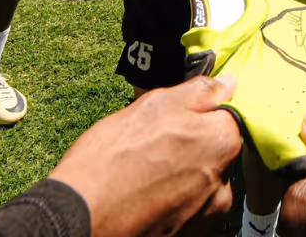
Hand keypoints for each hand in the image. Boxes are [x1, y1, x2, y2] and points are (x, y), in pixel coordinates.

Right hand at [50, 76, 241, 236]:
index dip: (201, 116)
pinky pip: (186, 213)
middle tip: (152, 150)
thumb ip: (200, 91)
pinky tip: (143, 201)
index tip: (176, 122)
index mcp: (222, 142)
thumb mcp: (155, 105)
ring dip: (180, 179)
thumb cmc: (111, 160)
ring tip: (143, 178)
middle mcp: (223, 183)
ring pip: (200, 185)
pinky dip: (171, 206)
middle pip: (215, 154)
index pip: (228, 119)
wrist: (76, 221)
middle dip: (190, 147)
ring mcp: (206, 217)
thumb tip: (230, 84)